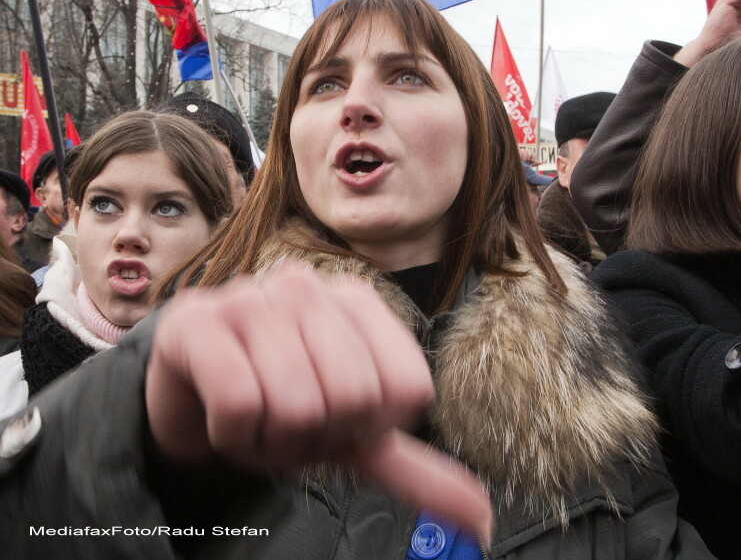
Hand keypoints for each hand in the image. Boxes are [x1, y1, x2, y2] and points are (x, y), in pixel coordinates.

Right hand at [146, 262, 493, 539]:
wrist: (192, 395)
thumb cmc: (282, 403)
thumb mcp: (355, 437)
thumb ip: (418, 470)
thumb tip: (482, 519)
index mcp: (362, 303)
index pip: (409, 389)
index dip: (371, 427)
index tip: (340, 419)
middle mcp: (311, 288)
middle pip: (354, 398)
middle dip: (318, 437)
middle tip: (291, 424)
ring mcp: (252, 297)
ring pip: (297, 404)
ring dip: (273, 439)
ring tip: (259, 419)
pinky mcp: (197, 321)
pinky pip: (240, 403)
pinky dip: (234, 434)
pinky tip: (224, 414)